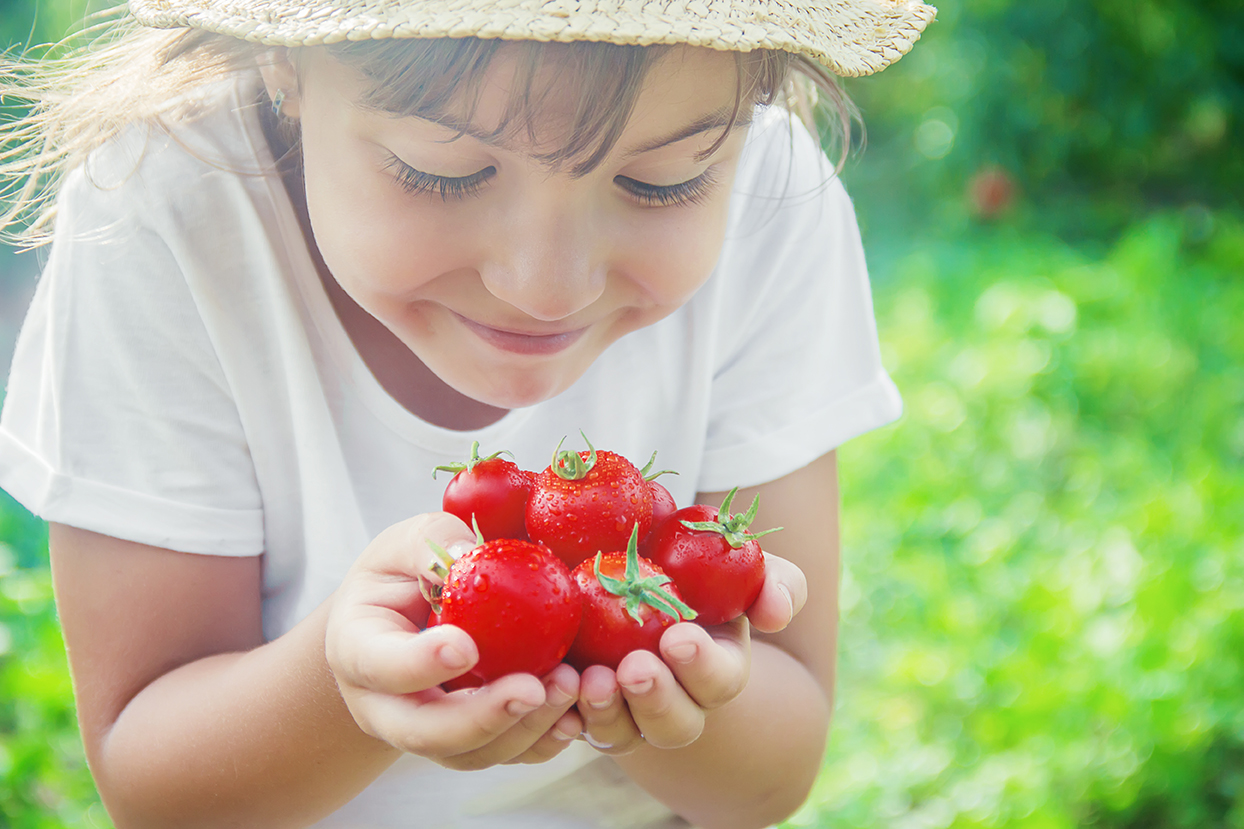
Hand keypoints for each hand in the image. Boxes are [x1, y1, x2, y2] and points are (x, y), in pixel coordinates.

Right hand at [325, 513, 582, 769]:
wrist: (403, 623)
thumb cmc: (402, 575)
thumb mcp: (403, 546)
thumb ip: (429, 545)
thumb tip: (465, 556)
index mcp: (358, 651)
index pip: (381, 666)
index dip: (420, 665)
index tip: (465, 647)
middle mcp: (386, 707)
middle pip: (427, 733)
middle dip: (484, 717)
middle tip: (533, 689)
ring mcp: (429, 733)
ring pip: (472, 754)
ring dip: (525, 728)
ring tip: (568, 685)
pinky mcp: (472, 743)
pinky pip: (506, 755)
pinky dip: (543, 742)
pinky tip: (575, 714)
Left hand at [574, 550, 807, 753]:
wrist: (632, 578)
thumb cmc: (695, 570)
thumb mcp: (741, 566)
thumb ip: (776, 581)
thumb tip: (776, 611)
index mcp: (717, 670)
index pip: (719, 680)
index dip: (701, 666)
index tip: (678, 638)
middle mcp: (675, 703)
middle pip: (674, 724)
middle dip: (656, 699)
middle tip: (634, 669)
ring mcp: (626, 712)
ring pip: (621, 734)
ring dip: (607, 712)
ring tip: (591, 680)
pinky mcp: (581, 708)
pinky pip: (569, 726)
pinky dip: (561, 715)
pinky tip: (554, 687)